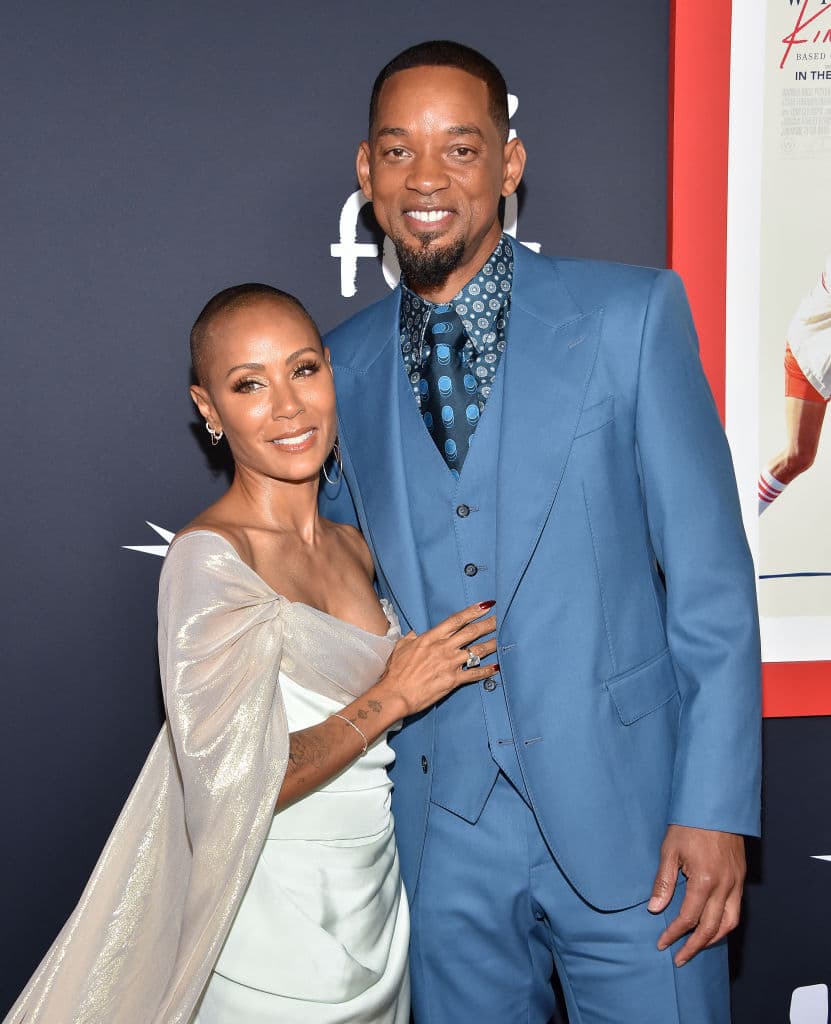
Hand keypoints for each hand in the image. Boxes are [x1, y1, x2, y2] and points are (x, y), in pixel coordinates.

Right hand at [376, 601, 497, 716]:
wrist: (395, 693)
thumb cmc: (395, 672)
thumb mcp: (400, 648)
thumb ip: (411, 638)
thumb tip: (415, 634)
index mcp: (431, 637)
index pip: (456, 620)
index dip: (472, 611)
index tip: (485, 605)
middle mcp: (443, 648)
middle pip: (471, 632)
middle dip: (488, 624)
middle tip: (501, 618)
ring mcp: (450, 663)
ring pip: (477, 651)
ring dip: (492, 645)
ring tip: (503, 639)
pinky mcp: (453, 680)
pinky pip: (474, 674)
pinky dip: (486, 670)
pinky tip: (496, 667)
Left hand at [648, 825, 745, 965]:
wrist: (716, 805)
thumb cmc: (689, 824)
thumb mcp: (669, 850)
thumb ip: (664, 882)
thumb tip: (655, 909)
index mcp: (704, 880)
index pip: (688, 918)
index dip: (674, 934)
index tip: (662, 943)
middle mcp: (724, 886)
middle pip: (711, 928)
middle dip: (694, 946)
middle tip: (679, 958)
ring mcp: (736, 883)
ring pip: (729, 923)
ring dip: (712, 940)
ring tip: (696, 948)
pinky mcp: (741, 878)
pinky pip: (736, 910)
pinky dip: (725, 924)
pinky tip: (713, 927)